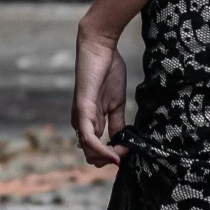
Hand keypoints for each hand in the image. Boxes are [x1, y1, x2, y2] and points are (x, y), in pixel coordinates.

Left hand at [72, 24, 128, 167]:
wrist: (101, 49)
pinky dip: (102, 150)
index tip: (129, 151)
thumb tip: (123, 142)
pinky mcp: (82, 110)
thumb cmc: (108, 71)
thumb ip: (117, 123)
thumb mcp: (116, 103)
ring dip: (106, 157)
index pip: (96, 149)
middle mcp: (81, 122)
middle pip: (90, 154)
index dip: (112, 155)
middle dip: (108, 160)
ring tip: (121, 154)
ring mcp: (80, 117)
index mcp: (89, 120)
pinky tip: (114, 154)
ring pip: (87, 150)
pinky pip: (89, 138)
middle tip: (125, 153)